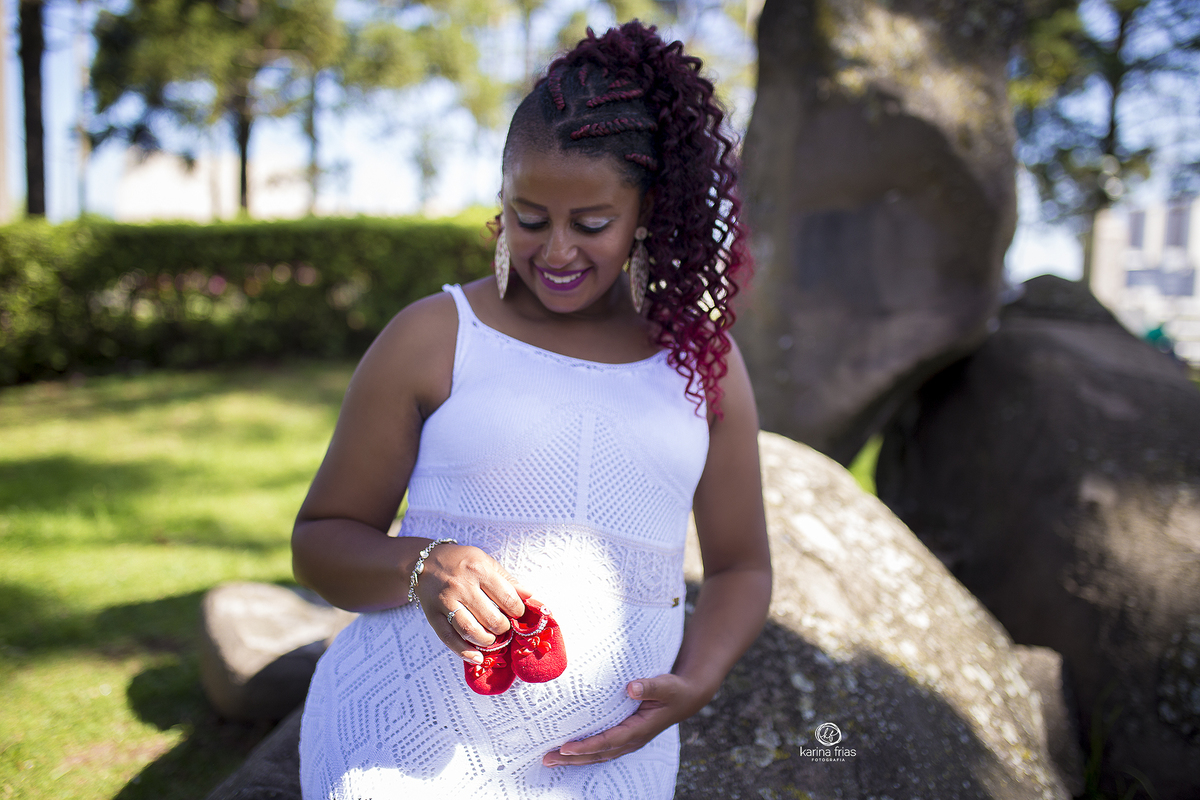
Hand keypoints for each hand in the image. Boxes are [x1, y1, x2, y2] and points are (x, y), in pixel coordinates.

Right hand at [415, 543, 529, 664]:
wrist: (425, 562)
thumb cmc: (461, 562)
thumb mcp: (487, 562)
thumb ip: (508, 580)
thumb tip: (531, 597)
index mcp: (479, 570)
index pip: (507, 597)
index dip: (518, 611)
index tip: (518, 614)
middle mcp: (461, 585)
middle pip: (490, 617)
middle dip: (503, 628)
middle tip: (504, 627)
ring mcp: (445, 601)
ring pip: (470, 630)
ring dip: (487, 641)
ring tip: (492, 639)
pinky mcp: (432, 615)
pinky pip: (448, 637)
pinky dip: (464, 651)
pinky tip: (477, 658)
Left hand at [542, 674, 704, 766]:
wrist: (686, 698)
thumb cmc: (674, 690)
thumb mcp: (666, 685)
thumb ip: (650, 686)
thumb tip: (631, 687)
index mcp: (640, 729)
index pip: (608, 741)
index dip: (587, 746)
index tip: (566, 748)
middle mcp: (633, 739)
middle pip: (598, 753)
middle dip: (572, 758)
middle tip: (547, 758)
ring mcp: (629, 741)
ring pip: (599, 754)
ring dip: (575, 758)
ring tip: (551, 759)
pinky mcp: (626, 737)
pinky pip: (602, 749)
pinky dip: (585, 753)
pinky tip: (569, 752)